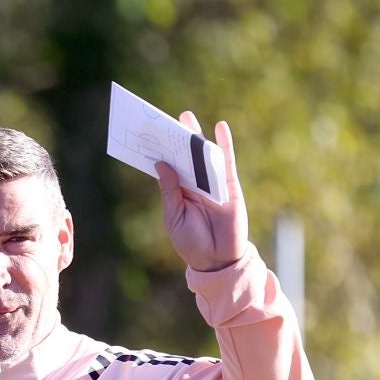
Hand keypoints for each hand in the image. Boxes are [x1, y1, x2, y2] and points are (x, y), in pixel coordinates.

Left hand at [154, 113, 247, 272]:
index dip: (161, 152)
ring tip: (186, 117)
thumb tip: (161, 164)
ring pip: (203, 155)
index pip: (170, 167)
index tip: (149, 134)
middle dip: (176, 138)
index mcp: (180, 193)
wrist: (217, 261)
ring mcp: (213, 184)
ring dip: (196, 136)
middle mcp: (196, 185)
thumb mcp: (175, 216)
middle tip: (165, 120)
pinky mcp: (229, 187)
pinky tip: (220, 127)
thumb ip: (170, 190)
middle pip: (185, 157)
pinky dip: (225, 144)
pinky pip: (226, 162)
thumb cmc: (192, 243)